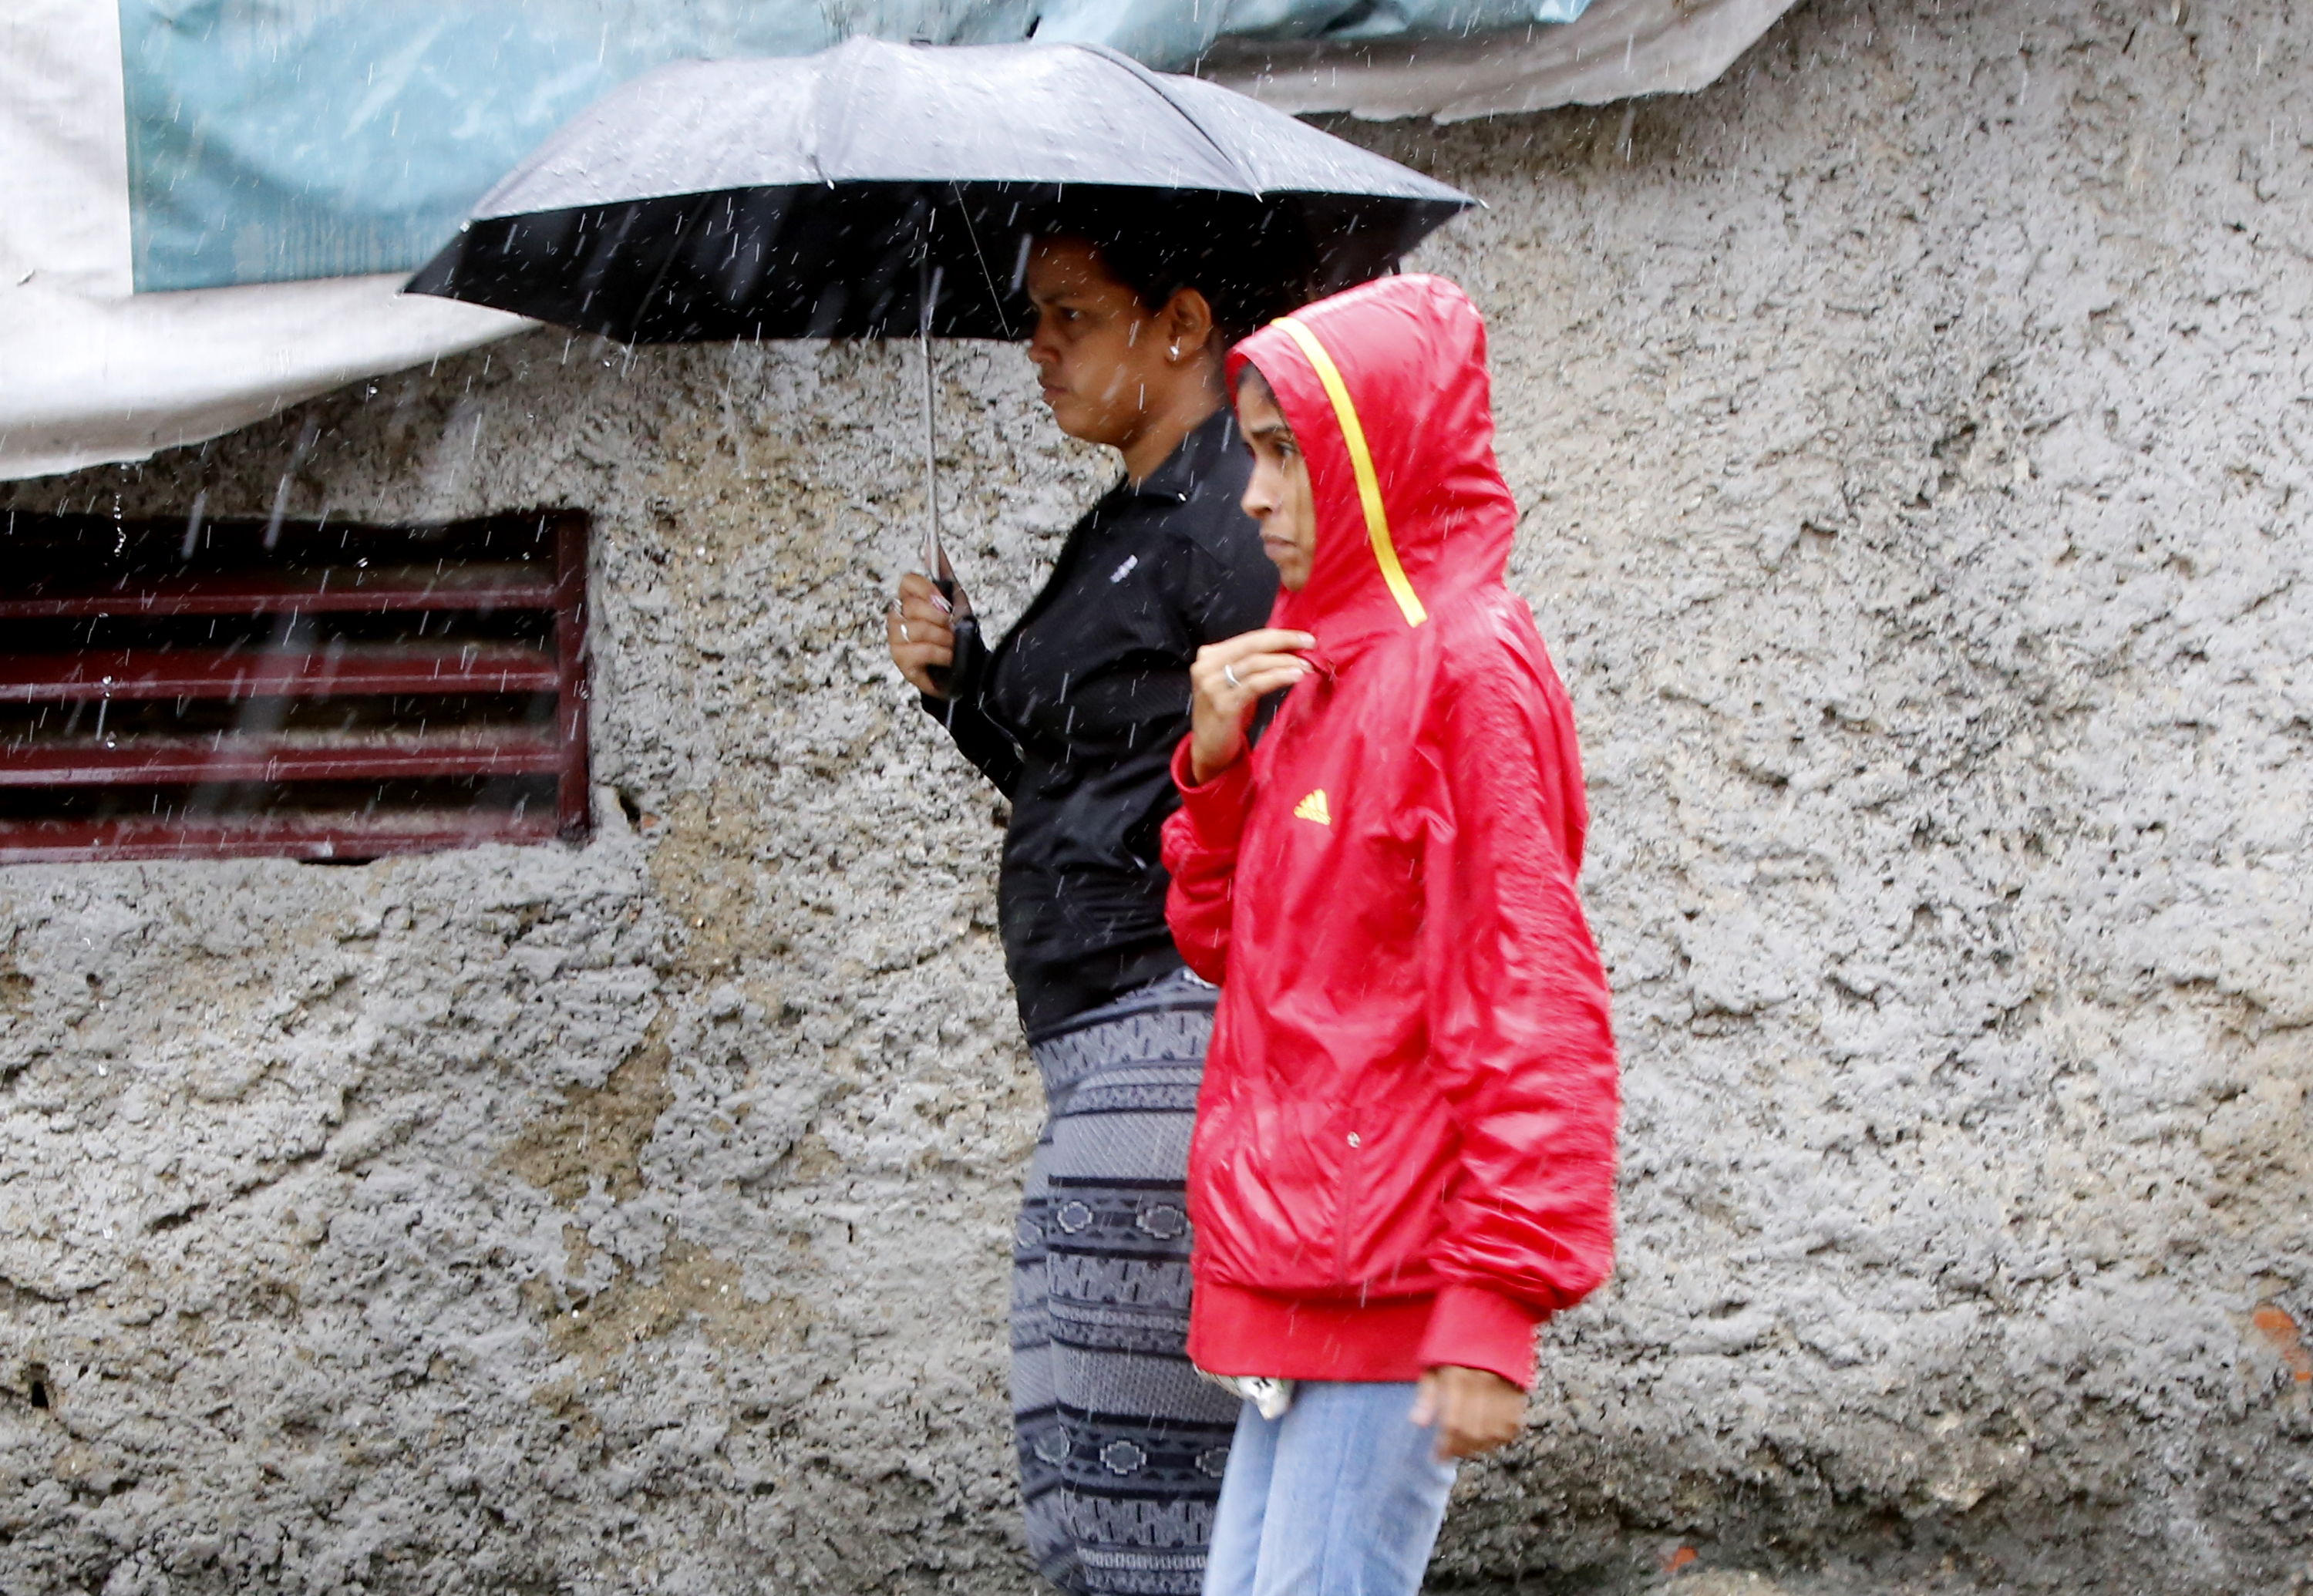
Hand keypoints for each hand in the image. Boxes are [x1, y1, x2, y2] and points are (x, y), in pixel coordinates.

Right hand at [888, 570, 961, 696]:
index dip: (926, 590)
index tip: (944, 602)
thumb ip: (943, 572)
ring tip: (951, 645)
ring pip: (917, 629)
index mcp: (909, 600)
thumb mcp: (956, 599)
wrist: (970, 667)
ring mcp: (896, 640)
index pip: (907, 582)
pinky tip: (947, 658)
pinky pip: (921, 650)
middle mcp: (897, 618)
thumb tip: (931, 545)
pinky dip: (942, 653)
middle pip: (913, 607)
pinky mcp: (901, 661)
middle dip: (940, 619)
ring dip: (944, 638)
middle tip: (950, 629)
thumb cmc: (959, 633)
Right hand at [1187, 629, 1313, 783]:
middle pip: (1252, 645)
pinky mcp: (1222, 704)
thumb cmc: (1228, 715)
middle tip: (1310, 643)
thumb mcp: (1236, 683)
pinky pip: (1255, 684)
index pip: (1249, 638)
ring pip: (1255, 663)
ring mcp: (1212, 685)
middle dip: (1284, 641)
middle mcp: (1206, 666)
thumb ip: (1252, 664)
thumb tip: (1289, 648)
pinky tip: (1295, 677)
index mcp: (1210, 656)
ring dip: (1285, 662)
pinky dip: (1277, 677)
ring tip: (1307, 665)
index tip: (1304, 637)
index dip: (1279, 635)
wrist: (1209, 750)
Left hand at [1411, 1366, 1525, 1459]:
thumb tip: (1417, 1422)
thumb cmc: (1458, 1355)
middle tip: (1450, 1454)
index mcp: (1460, 1378)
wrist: (1491, 1334)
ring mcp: (1503, 1392)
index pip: (1453, 1421)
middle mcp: (1484, 1386)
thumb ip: (1427, 1395)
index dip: (1445, 1444)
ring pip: (1494, 1433)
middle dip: (1460, 1448)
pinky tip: (1486, 1438)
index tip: (1437, 1457)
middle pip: (1474, 1431)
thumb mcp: (1435, 1368)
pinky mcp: (1518, 1398)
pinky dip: (1499, 1439)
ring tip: (1466, 1448)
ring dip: (1479, 1447)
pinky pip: (1511, 1428)